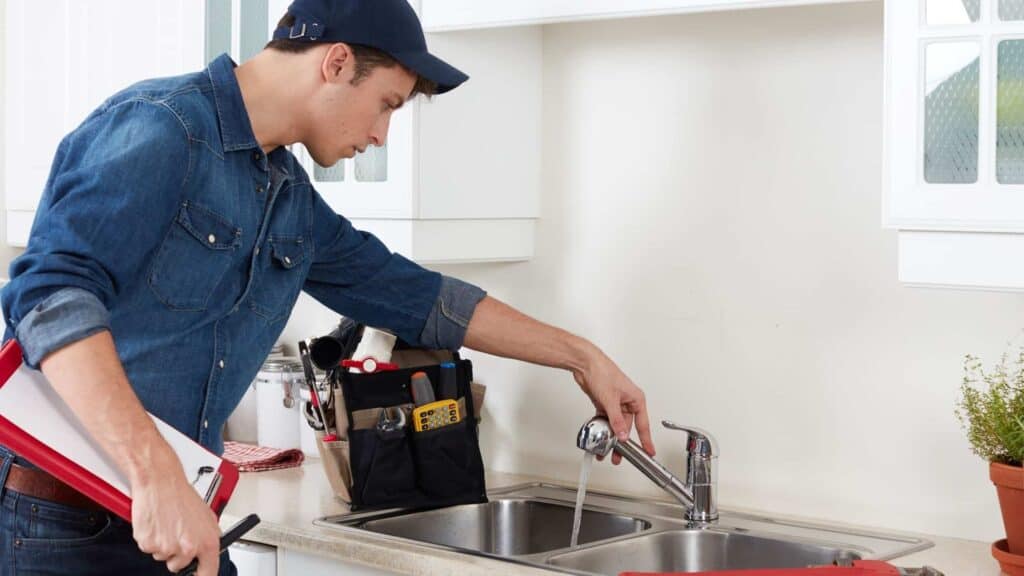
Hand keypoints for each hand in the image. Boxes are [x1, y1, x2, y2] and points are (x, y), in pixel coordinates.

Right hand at [130, 444, 220, 575]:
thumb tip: (208, 550)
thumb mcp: (206, 516)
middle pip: (179, 566)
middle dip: (176, 553)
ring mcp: (167, 547)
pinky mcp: (149, 544)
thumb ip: (208, 536)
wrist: (160, 481)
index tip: (198, 575)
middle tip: (175, 532)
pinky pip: (148, 548)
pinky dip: (150, 538)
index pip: (208, 572)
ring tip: (166, 522)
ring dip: (163, 543)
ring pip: (163, 556)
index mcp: (207, 542)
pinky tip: (156, 522)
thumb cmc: (181, 494)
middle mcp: (188, 548)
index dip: (201, 575)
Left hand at [572, 345, 654, 464]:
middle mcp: (627, 402)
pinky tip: (599, 437)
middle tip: (620, 456)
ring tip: (605, 449)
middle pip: (627, 427)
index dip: (646, 440)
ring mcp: (615, 403)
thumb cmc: (602, 372)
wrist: (585, 363)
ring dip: (610, 437)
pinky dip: (602, 429)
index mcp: (636, 399)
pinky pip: (605, 421)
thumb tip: (622, 434)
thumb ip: (616, 420)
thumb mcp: (611, 400)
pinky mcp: (604, 403)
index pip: (643, 424)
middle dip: (622, 442)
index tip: (649, 451)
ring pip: (615, 425)